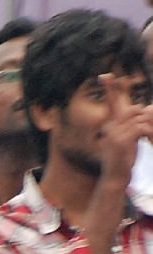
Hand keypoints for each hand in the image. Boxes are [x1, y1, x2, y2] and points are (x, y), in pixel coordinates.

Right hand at [97, 73, 152, 188]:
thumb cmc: (122, 159)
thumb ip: (131, 124)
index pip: (110, 103)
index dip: (109, 89)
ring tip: (147, 138)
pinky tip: (147, 141)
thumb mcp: (126, 139)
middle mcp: (110, 126)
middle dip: (145, 118)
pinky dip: (147, 133)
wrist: (115, 177)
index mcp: (110, 125)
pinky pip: (140, 127)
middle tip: (147, 133)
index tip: (105, 75)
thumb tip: (141, 110)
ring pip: (138, 117)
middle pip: (134, 110)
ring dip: (148, 127)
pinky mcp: (122, 140)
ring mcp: (115, 133)